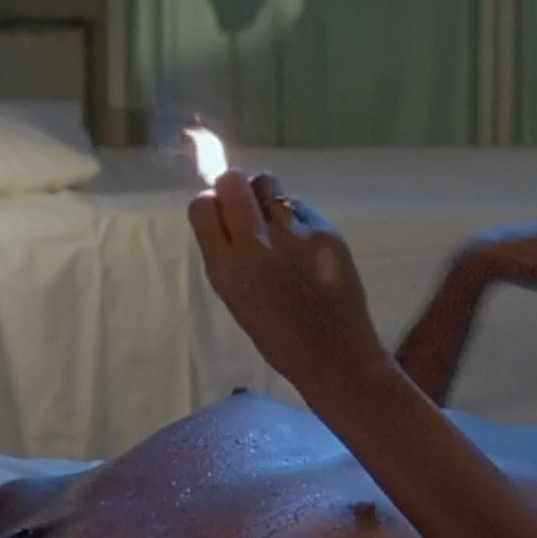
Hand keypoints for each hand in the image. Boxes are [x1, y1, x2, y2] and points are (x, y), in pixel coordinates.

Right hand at [188, 170, 388, 389]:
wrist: (334, 355)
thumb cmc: (279, 336)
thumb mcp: (236, 297)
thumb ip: (228, 255)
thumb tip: (225, 212)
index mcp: (225, 270)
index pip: (202, 207)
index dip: (211, 203)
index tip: (222, 211)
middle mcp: (254, 246)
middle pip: (233, 182)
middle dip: (236, 186)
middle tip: (248, 203)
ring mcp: (292, 235)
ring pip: (268, 184)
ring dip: (268, 195)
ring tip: (279, 221)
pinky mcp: (324, 231)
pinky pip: (301, 206)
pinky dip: (299, 218)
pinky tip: (308, 244)